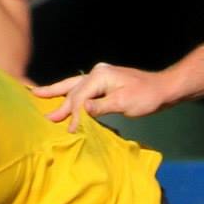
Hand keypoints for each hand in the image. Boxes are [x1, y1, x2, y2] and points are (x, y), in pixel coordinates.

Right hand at [30, 63, 178, 130]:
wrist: (165, 89)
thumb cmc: (147, 97)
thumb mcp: (124, 103)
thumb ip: (101, 107)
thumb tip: (80, 110)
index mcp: (100, 75)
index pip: (80, 97)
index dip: (73, 114)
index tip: (69, 130)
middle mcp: (98, 72)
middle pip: (73, 90)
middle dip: (58, 103)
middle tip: (44, 117)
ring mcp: (101, 76)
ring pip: (74, 86)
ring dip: (58, 93)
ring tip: (38, 94)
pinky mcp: (106, 82)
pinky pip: (83, 88)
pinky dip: (71, 93)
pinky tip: (62, 96)